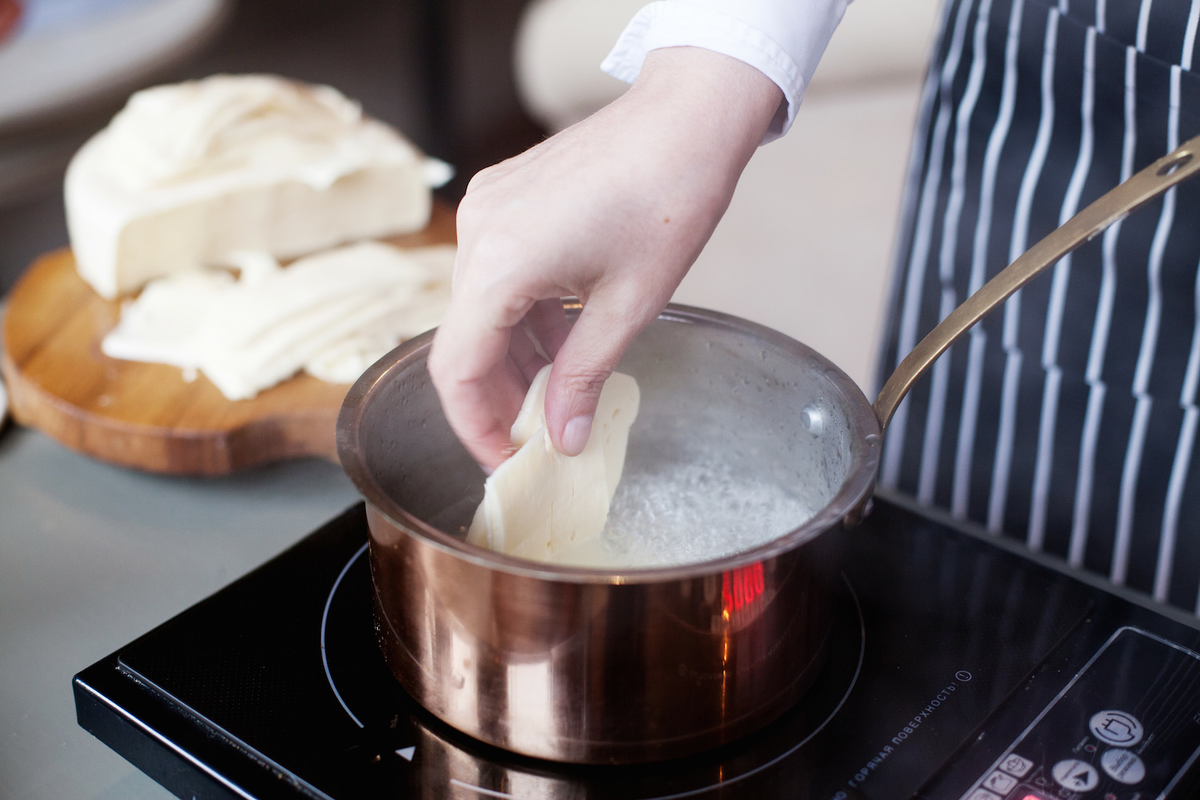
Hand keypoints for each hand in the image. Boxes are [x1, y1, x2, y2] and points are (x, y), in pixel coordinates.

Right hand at [428, 46, 781, 469]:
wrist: (687, 118)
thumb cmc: (669, 199)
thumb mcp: (628, 306)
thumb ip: (583, 378)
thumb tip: (563, 437)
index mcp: (499, 263)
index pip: (456, 368)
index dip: (475, 426)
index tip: (506, 461)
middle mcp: (478, 233)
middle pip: (463, 340)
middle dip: (497, 396)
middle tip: (538, 435)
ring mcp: (487, 210)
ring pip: (479, 309)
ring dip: (512, 357)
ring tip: (556, 394)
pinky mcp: (504, 198)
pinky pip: (496, 274)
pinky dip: (521, 316)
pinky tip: (560, 341)